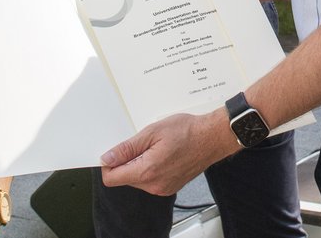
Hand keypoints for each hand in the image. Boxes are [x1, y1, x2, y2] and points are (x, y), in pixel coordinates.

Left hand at [100, 111, 235, 195]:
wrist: (212, 138)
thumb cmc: (187, 131)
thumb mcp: (152, 132)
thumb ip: (127, 148)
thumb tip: (108, 158)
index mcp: (147, 172)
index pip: (112, 178)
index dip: (108, 163)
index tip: (114, 151)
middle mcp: (154, 185)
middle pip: (124, 178)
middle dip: (126, 161)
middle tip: (141, 143)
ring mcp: (162, 188)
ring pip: (137, 179)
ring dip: (139, 163)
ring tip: (154, 146)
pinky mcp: (169, 187)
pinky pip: (150, 180)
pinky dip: (150, 168)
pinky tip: (161, 154)